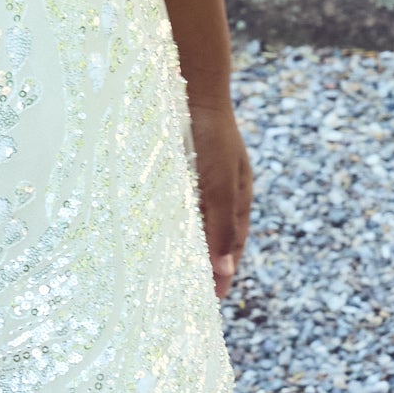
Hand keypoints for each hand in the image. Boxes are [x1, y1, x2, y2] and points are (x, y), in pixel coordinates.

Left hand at [190, 97, 252, 299]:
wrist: (193, 88)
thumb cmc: (211, 138)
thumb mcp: (220, 186)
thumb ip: (221, 228)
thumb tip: (224, 273)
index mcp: (238, 199)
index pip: (231, 248)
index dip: (222, 275)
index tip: (212, 303)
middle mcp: (221, 193)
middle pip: (214, 240)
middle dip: (205, 268)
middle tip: (190, 299)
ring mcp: (200, 181)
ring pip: (193, 225)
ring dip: (185, 249)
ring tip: (170, 276)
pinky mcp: (177, 171)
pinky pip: (175, 207)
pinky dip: (170, 226)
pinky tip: (155, 236)